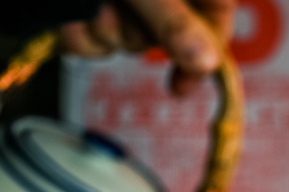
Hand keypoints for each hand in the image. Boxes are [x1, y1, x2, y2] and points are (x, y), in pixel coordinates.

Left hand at [59, 0, 235, 94]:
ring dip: (105, 32)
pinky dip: (81, 34)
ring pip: (126, 39)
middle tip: (116, 11)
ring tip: (93, 2)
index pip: (216, 14)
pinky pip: (94, 39)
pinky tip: (72, 17)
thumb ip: (174, 20)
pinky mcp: (90, 3)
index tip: (182, 86)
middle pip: (166, 33)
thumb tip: (208, 64)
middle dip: (137, 33)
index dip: (205, 53)